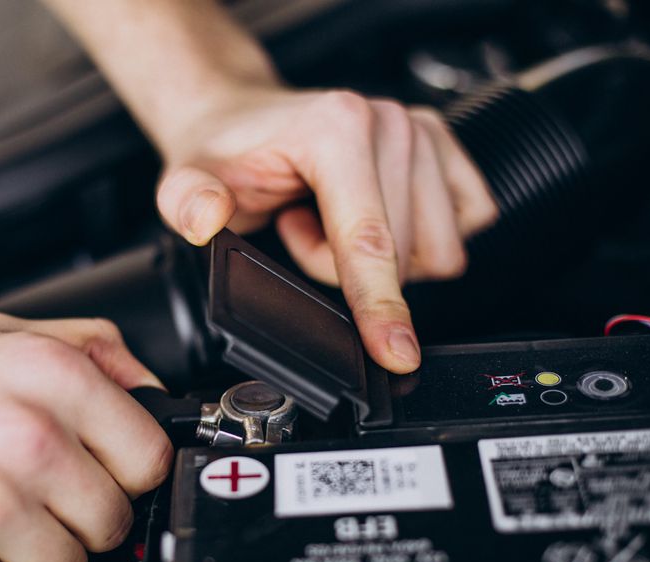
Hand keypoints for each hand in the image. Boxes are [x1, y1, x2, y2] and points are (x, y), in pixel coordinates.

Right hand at [0, 315, 171, 561]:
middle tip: (25, 498)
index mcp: (48, 377)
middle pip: (110, 524)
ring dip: (29, 554)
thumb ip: (91, 351)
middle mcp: (24, 439)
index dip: (125, 474)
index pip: (149, 459)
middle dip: (75, 519)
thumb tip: (150, 392)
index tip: (100, 476)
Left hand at [156, 88, 497, 372]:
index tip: (396, 355)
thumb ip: (188, 201)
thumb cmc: (224, 152)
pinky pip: (463, 224)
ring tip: (327, 220)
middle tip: (297, 230)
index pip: (369, 240)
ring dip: (381, 257)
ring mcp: (422, 129)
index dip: (380, 306)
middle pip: (404, 256)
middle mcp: (389, 122)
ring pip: (436, 249)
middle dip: (345, 268)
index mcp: (336, 128)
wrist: (240, 117)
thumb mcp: (185, 180)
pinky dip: (416, 240)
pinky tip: (368, 216)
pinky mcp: (444, 146)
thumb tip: (207, 216)